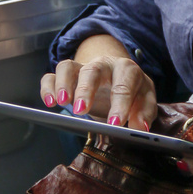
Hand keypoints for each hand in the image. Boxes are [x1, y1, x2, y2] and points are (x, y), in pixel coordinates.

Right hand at [39, 51, 156, 130]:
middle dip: (86, 89)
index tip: (114, 123)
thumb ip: (144, 113)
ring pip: (68, 67)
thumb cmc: (134, 92)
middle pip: (92, 70)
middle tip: (80, 111)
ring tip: (62, 103)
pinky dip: (48, 87)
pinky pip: (51, 76)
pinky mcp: (67, 77)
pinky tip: (50, 103)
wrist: (121, 80)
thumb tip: (139, 128)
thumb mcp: (145, 101)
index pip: (124, 85)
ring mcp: (83, 69)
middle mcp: (103, 65)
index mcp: (127, 70)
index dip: (120, 104)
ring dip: (63, 84)